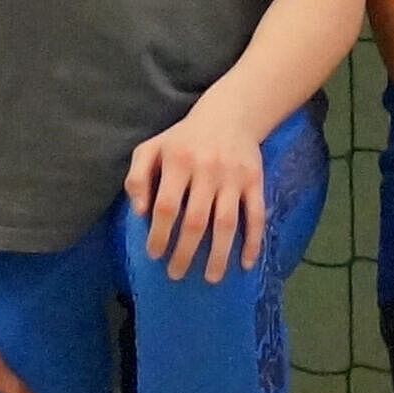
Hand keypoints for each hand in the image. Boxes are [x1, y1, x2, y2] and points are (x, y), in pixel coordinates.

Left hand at [124, 104, 271, 283]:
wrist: (230, 114)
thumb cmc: (183, 138)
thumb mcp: (151, 148)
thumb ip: (137, 178)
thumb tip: (139, 213)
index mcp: (178, 161)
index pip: (166, 205)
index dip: (159, 234)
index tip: (154, 255)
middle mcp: (207, 169)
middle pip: (195, 220)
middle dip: (185, 252)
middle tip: (176, 274)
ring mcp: (234, 177)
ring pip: (227, 222)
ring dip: (219, 254)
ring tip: (212, 278)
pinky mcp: (255, 180)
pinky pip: (256, 215)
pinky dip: (253, 241)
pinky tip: (247, 263)